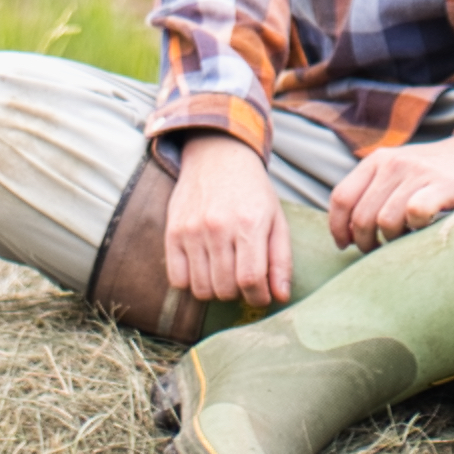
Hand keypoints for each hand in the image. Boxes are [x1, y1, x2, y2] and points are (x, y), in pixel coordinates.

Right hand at [162, 162, 291, 314]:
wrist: (217, 156)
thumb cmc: (252, 191)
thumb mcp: (277, 219)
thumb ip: (281, 260)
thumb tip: (281, 297)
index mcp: (250, 223)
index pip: (250, 279)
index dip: (258, 297)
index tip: (261, 295)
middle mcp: (218, 227)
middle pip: (225, 288)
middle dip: (238, 294)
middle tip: (242, 280)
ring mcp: (192, 230)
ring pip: (201, 289)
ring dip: (215, 290)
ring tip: (224, 273)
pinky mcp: (172, 232)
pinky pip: (177, 279)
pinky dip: (191, 283)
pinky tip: (203, 268)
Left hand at [325, 129, 453, 246]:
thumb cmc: (436, 173)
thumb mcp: (399, 171)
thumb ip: (375, 192)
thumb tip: (349, 232)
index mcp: (377, 160)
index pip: (341, 197)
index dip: (337, 227)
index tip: (344, 245)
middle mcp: (392, 163)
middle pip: (361, 216)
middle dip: (365, 242)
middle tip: (377, 251)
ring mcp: (417, 173)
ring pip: (384, 220)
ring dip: (390, 240)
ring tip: (402, 240)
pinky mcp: (441, 185)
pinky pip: (415, 213)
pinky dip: (415, 227)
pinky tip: (423, 228)